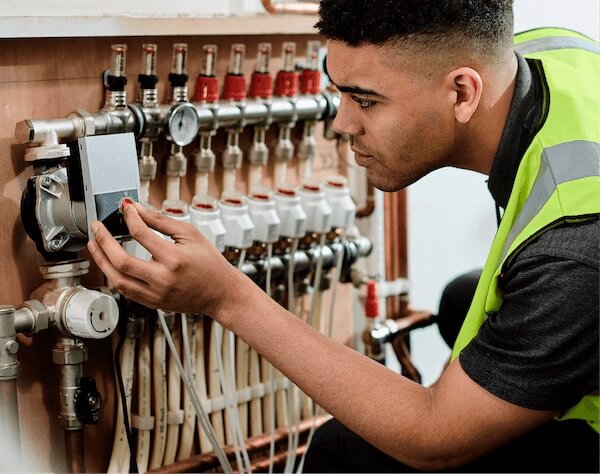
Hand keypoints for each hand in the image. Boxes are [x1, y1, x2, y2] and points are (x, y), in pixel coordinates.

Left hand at [87, 201, 237, 315]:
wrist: (221, 293)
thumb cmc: (210, 263)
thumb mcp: (190, 234)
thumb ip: (161, 221)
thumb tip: (137, 209)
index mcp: (174, 259)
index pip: (141, 234)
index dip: (129, 218)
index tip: (125, 208)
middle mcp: (162, 279)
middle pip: (121, 261)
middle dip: (103, 241)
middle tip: (97, 228)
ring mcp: (156, 294)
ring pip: (117, 280)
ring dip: (101, 261)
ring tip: (95, 245)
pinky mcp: (153, 302)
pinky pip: (125, 290)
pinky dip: (114, 275)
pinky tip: (110, 263)